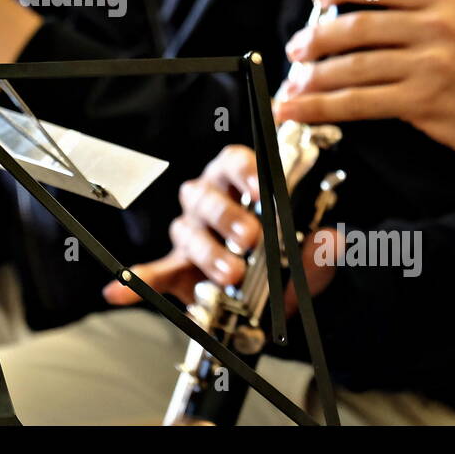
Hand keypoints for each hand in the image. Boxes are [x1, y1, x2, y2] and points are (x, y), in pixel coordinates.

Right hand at [102, 145, 336, 315]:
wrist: (281, 291)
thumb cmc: (290, 253)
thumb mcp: (312, 245)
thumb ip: (321, 242)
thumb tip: (333, 241)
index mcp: (239, 179)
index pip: (236, 161)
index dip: (248, 172)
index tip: (262, 190)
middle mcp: (209, 200)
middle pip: (208, 197)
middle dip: (229, 218)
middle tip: (251, 240)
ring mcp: (190, 232)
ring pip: (188, 233)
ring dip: (209, 253)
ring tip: (231, 274)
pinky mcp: (176, 267)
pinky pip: (153, 272)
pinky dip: (138, 282)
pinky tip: (121, 290)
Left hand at [274, 0, 454, 171]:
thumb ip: (426, 13)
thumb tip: (369, 16)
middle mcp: (437, 25)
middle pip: (357, 27)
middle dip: (316, 39)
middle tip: (295, 49)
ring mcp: (430, 63)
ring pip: (353, 67)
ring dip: (312, 78)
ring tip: (291, 86)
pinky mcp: (422, 101)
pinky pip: (359, 102)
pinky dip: (322, 107)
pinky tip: (300, 110)